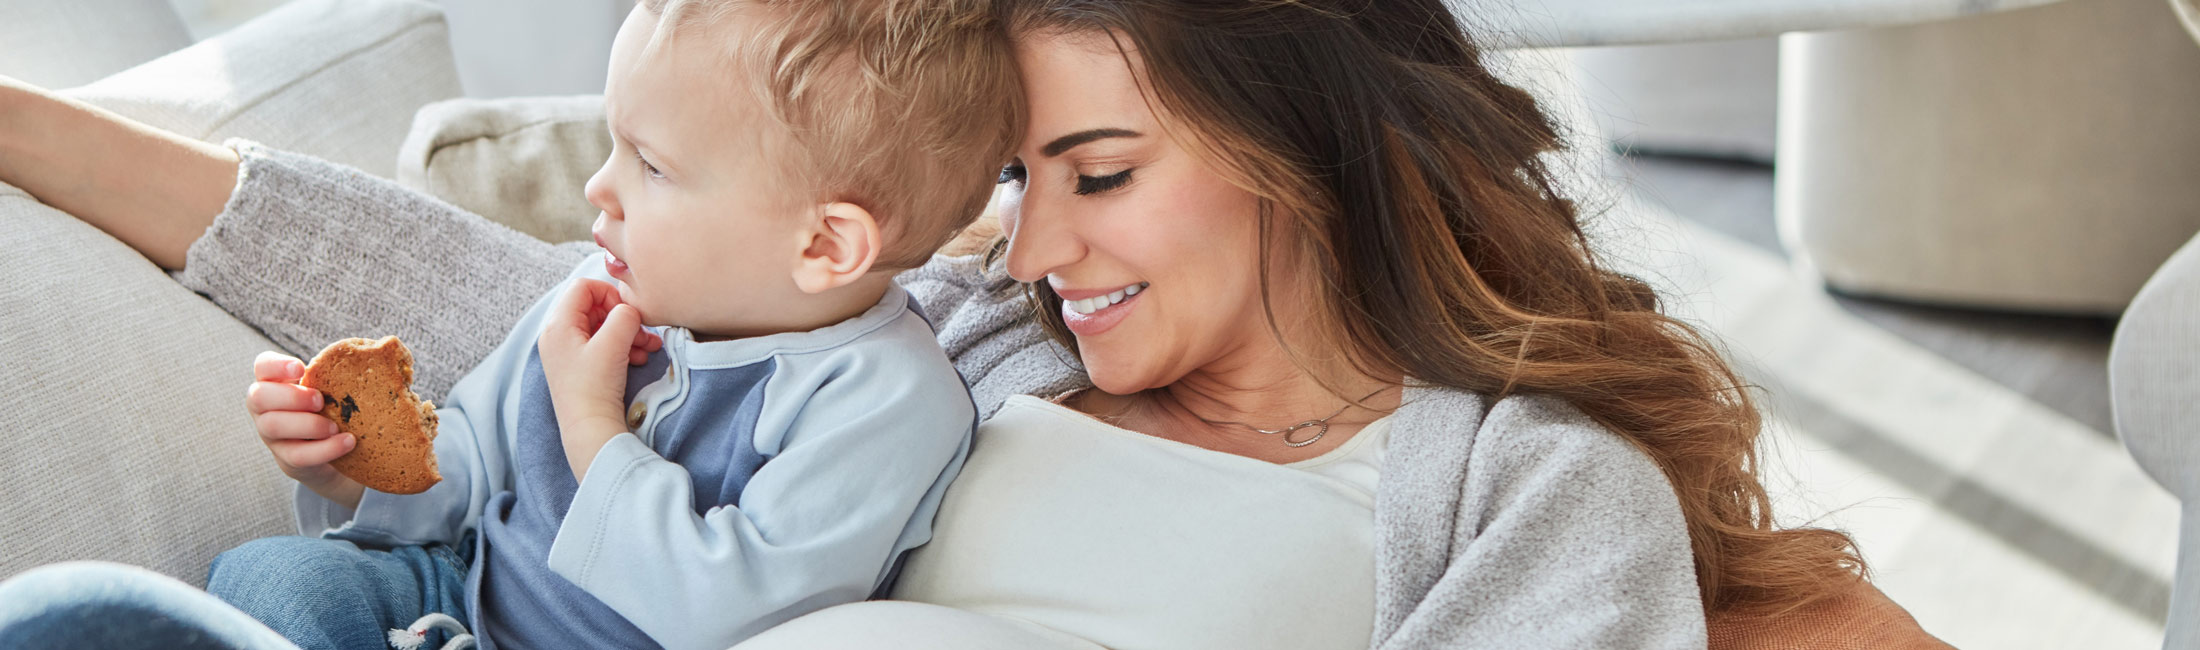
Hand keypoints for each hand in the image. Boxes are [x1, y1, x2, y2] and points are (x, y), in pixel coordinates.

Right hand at [246, 351, 363, 509]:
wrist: (337, 454)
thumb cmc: (338, 408)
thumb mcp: (340, 388)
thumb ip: (354, 370)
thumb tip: (393, 347)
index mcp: (277, 383)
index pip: (262, 367)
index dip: (276, 366)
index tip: (301, 368)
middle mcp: (266, 409)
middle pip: (258, 397)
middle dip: (291, 397)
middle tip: (320, 399)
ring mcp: (272, 436)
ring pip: (273, 427)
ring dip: (307, 424)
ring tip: (335, 426)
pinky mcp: (288, 460)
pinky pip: (298, 456)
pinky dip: (324, 449)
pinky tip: (348, 442)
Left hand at [538, 279, 649, 479]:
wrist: (589, 428)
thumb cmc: (594, 386)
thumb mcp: (613, 343)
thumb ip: (624, 315)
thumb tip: (629, 310)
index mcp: (558, 324)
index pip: (583, 287)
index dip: (609, 293)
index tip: (627, 313)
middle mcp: (557, 335)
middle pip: (594, 307)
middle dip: (622, 317)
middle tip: (642, 332)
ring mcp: (566, 351)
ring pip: (601, 327)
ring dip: (626, 333)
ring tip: (646, 348)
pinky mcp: (577, 366)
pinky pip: (600, 344)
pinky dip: (620, 347)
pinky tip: (637, 359)